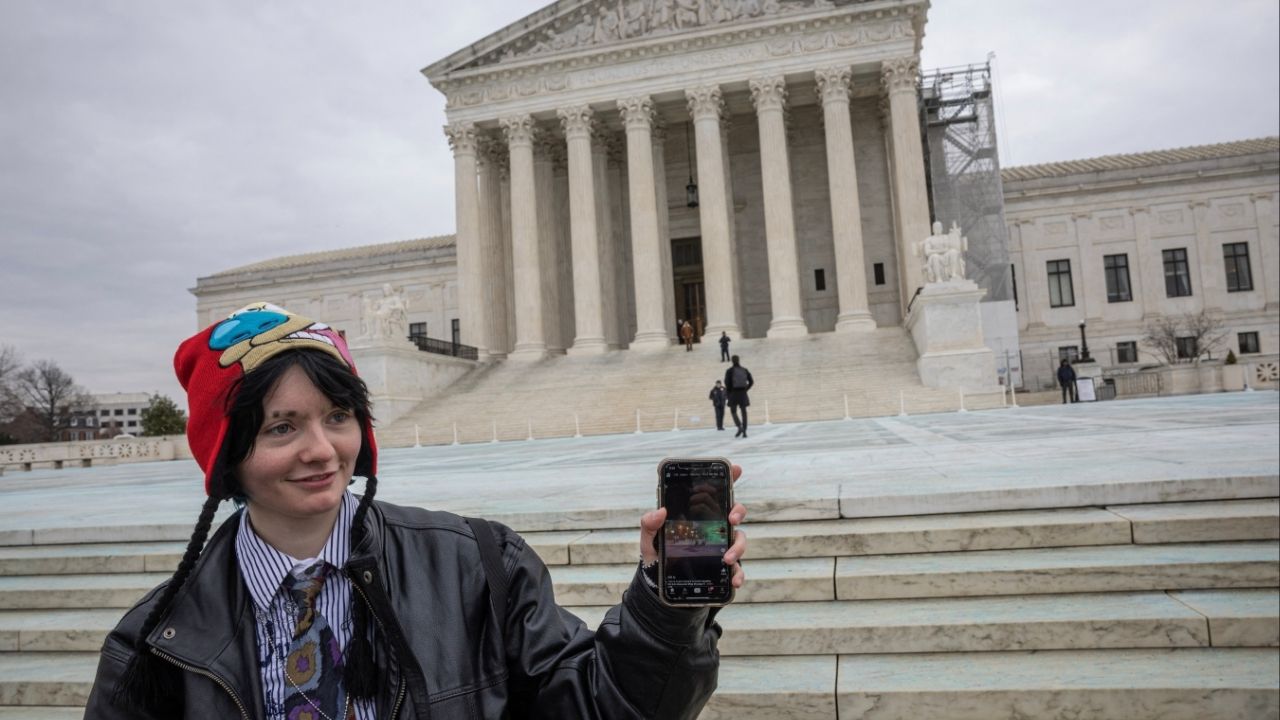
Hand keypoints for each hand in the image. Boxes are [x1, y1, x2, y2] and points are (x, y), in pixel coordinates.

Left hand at [640, 463, 747, 589]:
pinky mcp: (722, 567)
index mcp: (699, 515)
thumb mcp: (649, 538)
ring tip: (726, 558)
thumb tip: (660, 511)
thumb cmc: (657, 553)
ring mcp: (720, 546)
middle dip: (738, 512)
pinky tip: (734, 580)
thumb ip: (649, 524)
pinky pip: (737, 569)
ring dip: (737, 547)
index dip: (729, 479)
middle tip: (731, 518)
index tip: (736, 469)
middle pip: (735, 513)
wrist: (659, 581)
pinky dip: (738, 574)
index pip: (716, 494)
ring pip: (738, 540)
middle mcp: (714, 528)